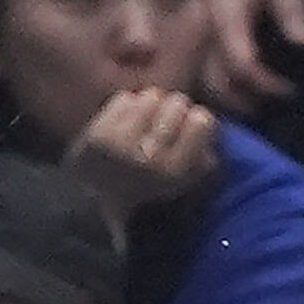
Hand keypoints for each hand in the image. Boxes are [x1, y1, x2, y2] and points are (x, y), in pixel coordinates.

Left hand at [62, 81, 218, 219]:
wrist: (95, 207)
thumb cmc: (146, 194)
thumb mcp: (184, 185)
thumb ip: (203, 160)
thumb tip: (209, 128)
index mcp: (177, 172)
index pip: (203, 120)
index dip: (197, 119)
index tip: (190, 126)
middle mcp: (151, 156)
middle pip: (177, 102)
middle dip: (174, 109)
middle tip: (164, 122)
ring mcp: (122, 143)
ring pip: (151, 96)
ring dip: (150, 106)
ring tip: (143, 123)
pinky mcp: (98, 133)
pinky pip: (125, 99)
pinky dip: (127, 108)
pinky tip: (124, 124)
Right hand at [200, 0, 303, 105]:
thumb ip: (291, 6)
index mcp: (228, 20)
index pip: (242, 64)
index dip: (266, 84)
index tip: (292, 89)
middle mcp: (211, 35)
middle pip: (219, 83)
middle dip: (247, 100)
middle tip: (279, 104)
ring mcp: (204, 39)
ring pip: (210, 82)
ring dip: (235, 100)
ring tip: (266, 105)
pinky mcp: (206, 42)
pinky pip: (210, 74)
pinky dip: (228, 90)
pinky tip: (251, 95)